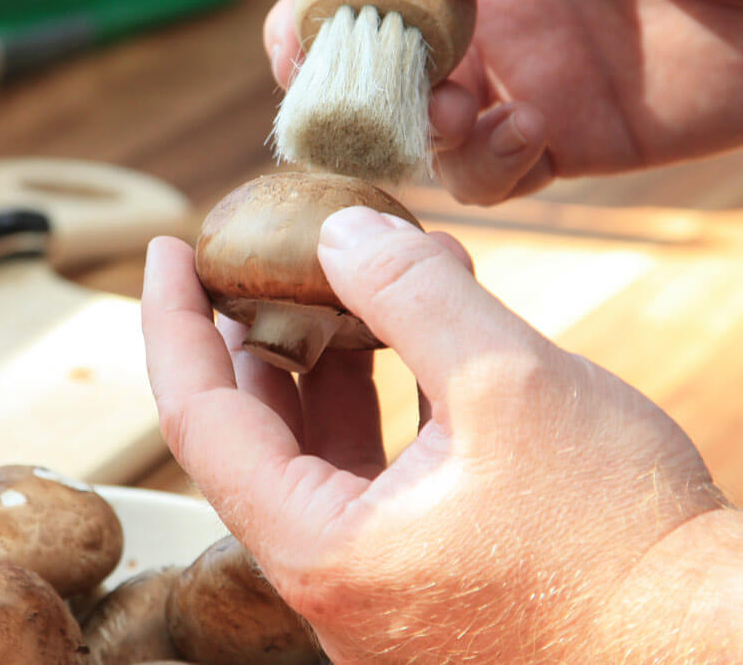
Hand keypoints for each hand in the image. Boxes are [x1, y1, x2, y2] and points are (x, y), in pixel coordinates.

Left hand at [141, 208, 735, 662]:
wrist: (707, 651)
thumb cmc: (621, 542)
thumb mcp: (512, 386)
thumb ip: (413, 297)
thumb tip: (341, 233)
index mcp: (322, 549)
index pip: (199, 419)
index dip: (172, 324)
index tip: (167, 252)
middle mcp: (330, 583)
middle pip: (247, 438)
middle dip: (245, 336)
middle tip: (253, 260)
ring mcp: (372, 590)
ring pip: (306, 457)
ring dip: (312, 366)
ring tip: (328, 288)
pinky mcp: (418, 581)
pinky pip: (360, 479)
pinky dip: (364, 405)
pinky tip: (390, 348)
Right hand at [262, 0, 742, 203]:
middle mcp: (474, 5)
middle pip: (360, 34)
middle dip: (322, 48)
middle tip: (309, 59)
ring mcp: (503, 77)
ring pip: (409, 114)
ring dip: (406, 118)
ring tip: (446, 106)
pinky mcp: (543, 142)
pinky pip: (484, 173)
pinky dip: (484, 166)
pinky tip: (522, 134)